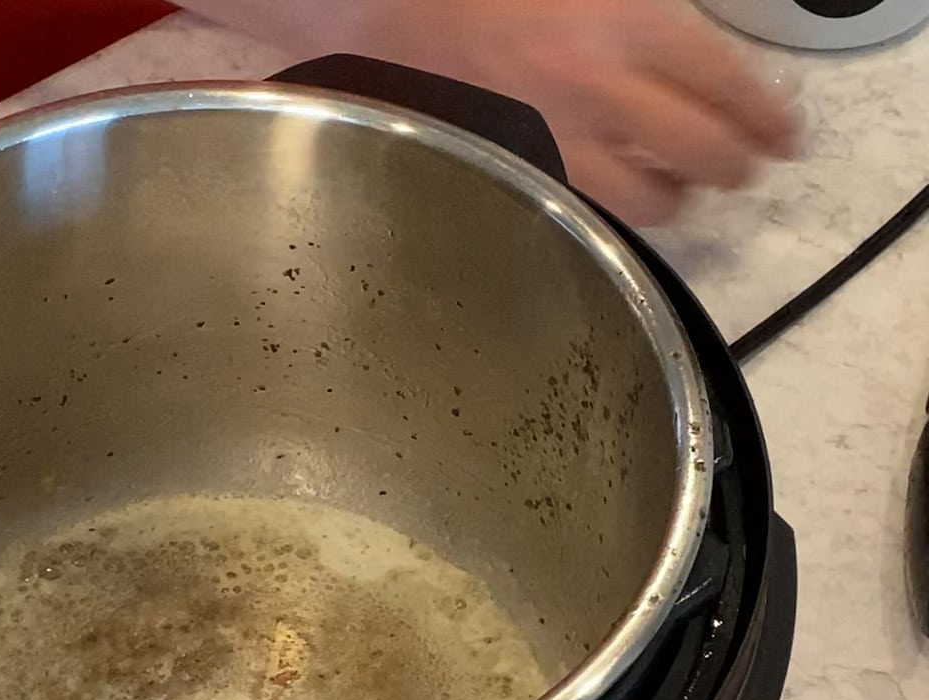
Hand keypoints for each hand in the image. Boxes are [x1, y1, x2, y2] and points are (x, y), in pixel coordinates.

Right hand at [352, 0, 801, 223]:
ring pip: (652, 199)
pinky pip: (589, 208)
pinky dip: (616, 208)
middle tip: (745, 166)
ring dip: (679, 198)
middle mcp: (600, 88)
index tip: (785, 132)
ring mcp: (559, 139)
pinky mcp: (522, 172)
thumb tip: (696, 57)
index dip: (770, 115)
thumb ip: (645, 14)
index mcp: (625, 23)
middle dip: (737, 165)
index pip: (729, 82)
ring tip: (682, 190)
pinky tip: (619, 196)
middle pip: (703, 150)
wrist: (386, 11)